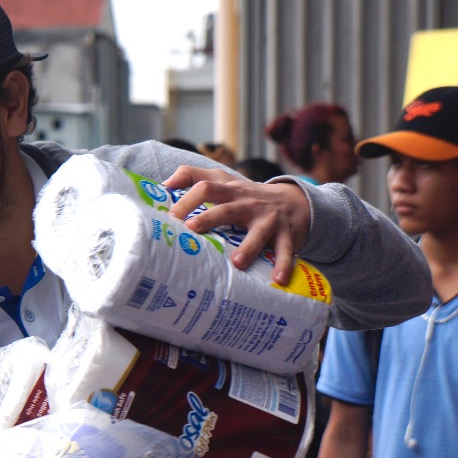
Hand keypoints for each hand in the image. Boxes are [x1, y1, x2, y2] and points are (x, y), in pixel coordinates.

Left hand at [163, 165, 310, 284]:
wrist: (294, 200)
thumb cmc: (246, 195)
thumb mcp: (224, 180)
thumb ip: (193, 176)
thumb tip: (163, 184)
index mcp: (230, 191)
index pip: (205, 187)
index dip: (187, 199)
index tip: (170, 216)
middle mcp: (248, 203)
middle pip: (227, 209)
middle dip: (209, 218)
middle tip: (191, 229)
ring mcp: (268, 219)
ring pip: (258, 232)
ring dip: (248, 247)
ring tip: (237, 262)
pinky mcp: (286, 234)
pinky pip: (286, 250)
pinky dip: (283, 264)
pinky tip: (278, 280)